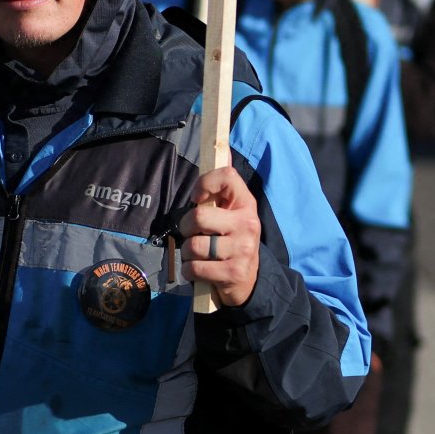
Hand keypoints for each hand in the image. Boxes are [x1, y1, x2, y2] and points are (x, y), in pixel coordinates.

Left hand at [176, 166, 261, 309]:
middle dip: (186, 227)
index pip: (227, 177)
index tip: (197, 198)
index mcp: (247, 204)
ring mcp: (242, 249)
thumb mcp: (232, 213)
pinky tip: (199, 270)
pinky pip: (194, 268)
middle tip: (192, 234)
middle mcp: (248, 224)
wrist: (249, 280)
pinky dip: (189, 271)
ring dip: (187, 253)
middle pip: (199, 216)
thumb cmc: (232, 240)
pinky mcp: (233, 272)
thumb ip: (223, 188)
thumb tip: (223, 154)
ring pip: (194, 246)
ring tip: (197, 255)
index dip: (204, 183)